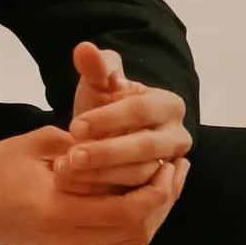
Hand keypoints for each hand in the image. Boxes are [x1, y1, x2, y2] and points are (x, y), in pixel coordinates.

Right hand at [0, 124, 183, 244]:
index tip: (169, 161)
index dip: (159, 188)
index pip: (130, 210)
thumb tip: (131, 149)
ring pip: (129, 244)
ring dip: (154, 216)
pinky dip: (133, 226)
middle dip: (164, 201)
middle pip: (138, 232)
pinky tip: (140, 200)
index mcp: (57, 212)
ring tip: (164, 184)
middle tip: (176, 170)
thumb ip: (86, 148)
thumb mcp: (41, 143)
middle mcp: (63, 242)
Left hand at [57, 41, 190, 200]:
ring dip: (102, 176)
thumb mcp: (99, 83)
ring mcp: (169, 166)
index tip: (74, 127)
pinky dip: (105, 193)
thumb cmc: (105, 103)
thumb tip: (84, 49)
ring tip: (67, 174)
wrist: (108, 133)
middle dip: (106, 153)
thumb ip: (95, 67)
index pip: (139, 111)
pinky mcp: (156, 190)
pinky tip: (76, 190)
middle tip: (71, 158)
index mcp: (169, 105)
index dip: (107, 119)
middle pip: (144, 147)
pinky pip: (135, 195)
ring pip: (141, 175)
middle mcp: (178, 137)